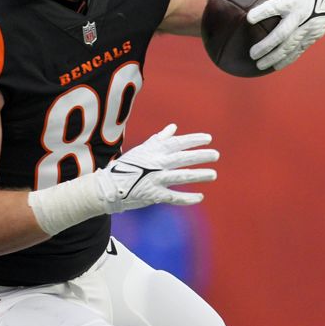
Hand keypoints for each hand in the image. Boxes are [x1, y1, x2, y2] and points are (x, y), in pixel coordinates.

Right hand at [95, 123, 218, 212]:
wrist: (108, 187)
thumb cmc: (127, 166)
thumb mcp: (142, 149)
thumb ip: (159, 139)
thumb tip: (173, 127)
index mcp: (153, 151)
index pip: (177, 142)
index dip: (194, 140)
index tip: (208, 139)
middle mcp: (156, 164)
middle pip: (182, 158)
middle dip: (201, 156)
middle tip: (216, 155)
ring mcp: (155, 179)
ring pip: (181, 176)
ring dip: (199, 175)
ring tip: (213, 174)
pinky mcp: (153, 195)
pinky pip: (174, 197)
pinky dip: (188, 198)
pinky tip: (200, 197)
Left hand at [241, 0, 324, 70]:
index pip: (275, 6)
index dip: (263, 11)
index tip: (249, 18)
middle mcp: (300, 15)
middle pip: (282, 33)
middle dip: (268, 45)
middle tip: (252, 54)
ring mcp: (308, 27)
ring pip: (290, 46)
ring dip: (275, 57)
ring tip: (259, 65)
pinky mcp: (313, 36)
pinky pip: (298, 50)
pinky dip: (287, 59)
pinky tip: (275, 66)